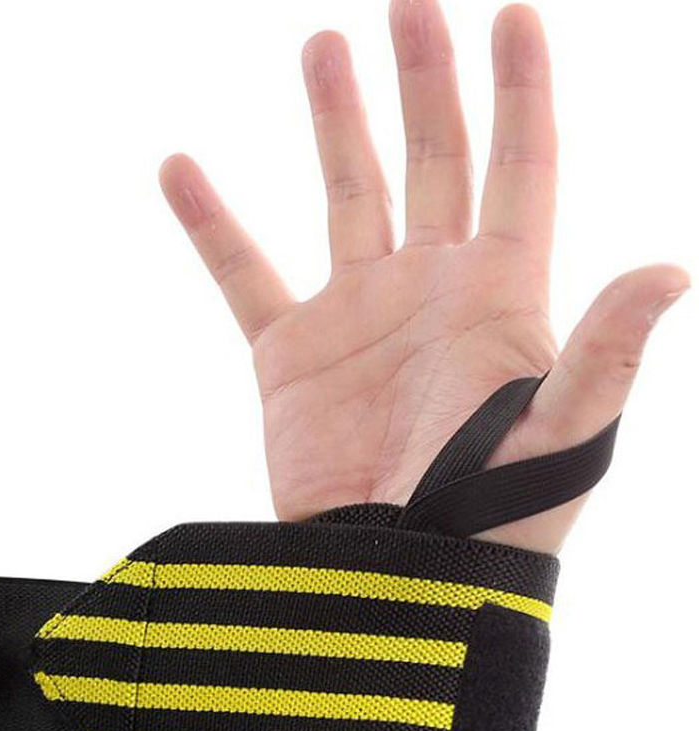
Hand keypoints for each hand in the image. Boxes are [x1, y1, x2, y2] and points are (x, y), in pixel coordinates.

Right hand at [160, 0, 688, 553]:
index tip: (513, 15)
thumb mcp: (562, 436)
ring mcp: (356, 316)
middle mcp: (429, 289)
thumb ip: (605, 354)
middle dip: (426, 79)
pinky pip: (243, 274)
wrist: (390, 576)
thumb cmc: (491, 518)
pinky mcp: (290, 354)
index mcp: (500, 296)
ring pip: (346, 195)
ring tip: (323, 48)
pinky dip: (212, 224)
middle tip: (411, 4)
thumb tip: (674, 269)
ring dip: (337, 121)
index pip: (520, 169)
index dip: (521, 91)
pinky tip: (180, 169)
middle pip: (434, 158)